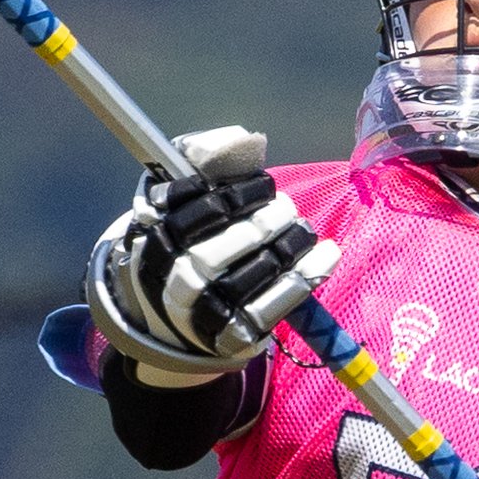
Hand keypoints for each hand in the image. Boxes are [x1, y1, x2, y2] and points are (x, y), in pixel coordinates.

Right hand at [85, 127, 341, 385]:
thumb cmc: (193, 236)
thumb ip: (207, 154)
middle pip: (218, 248)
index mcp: (153, 235)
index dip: (235, 194)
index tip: (262, 186)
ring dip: (287, 247)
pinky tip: (324, 255)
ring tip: (303, 230)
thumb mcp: (186, 190)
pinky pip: (269, 309)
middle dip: (265, 221)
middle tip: (285, 208)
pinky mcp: (228, 337)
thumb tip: (245, 141)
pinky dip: (302, 279)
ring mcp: (197, 313)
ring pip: (246, 279)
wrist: (181, 314)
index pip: (188, 210)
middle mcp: (169, 278)